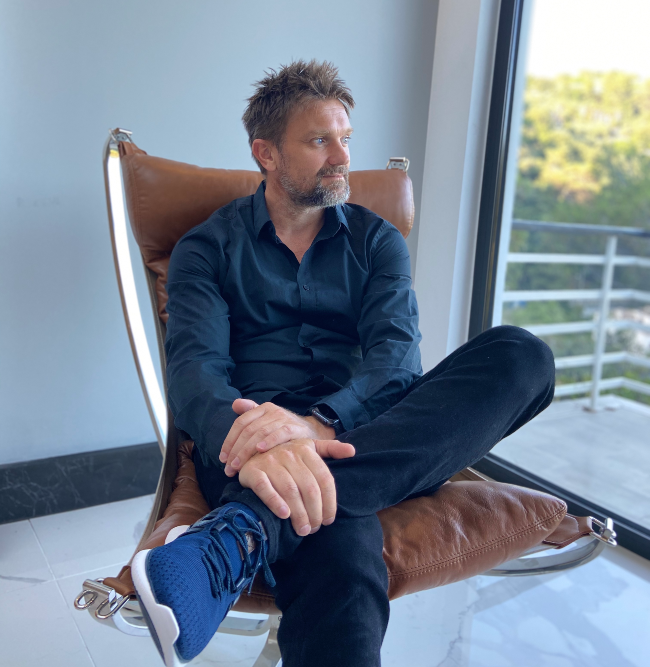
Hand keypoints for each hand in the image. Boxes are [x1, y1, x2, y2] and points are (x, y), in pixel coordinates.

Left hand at [220, 399, 335, 475]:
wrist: (313, 432)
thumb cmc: (285, 429)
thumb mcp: (268, 420)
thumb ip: (251, 413)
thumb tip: (234, 404)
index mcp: (262, 409)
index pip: (241, 423)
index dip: (229, 440)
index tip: (222, 459)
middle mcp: (272, 411)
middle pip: (248, 429)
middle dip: (236, 450)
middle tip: (229, 468)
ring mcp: (284, 419)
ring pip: (260, 433)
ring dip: (247, 451)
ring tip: (239, 467)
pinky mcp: (295, 428)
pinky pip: (280, 434)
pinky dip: (269, 442)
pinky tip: (260, 451)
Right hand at [238, 437, 354, 535]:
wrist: (251, 451)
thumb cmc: (286, 455)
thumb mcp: (309, 447)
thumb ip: (331, 449)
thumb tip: (352, 451)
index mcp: (306, 449)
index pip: (324, 479)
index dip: (329, 502)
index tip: (328, 520)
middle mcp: (289, 453)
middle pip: (309, 488)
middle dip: (314, 512)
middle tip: (314, 529)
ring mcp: (270, 461)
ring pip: (290, 491)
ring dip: (299, 514)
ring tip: (302, 529)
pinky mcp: (253, 471)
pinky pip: (265, 488)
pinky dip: (275, 502)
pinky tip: (284, 515)